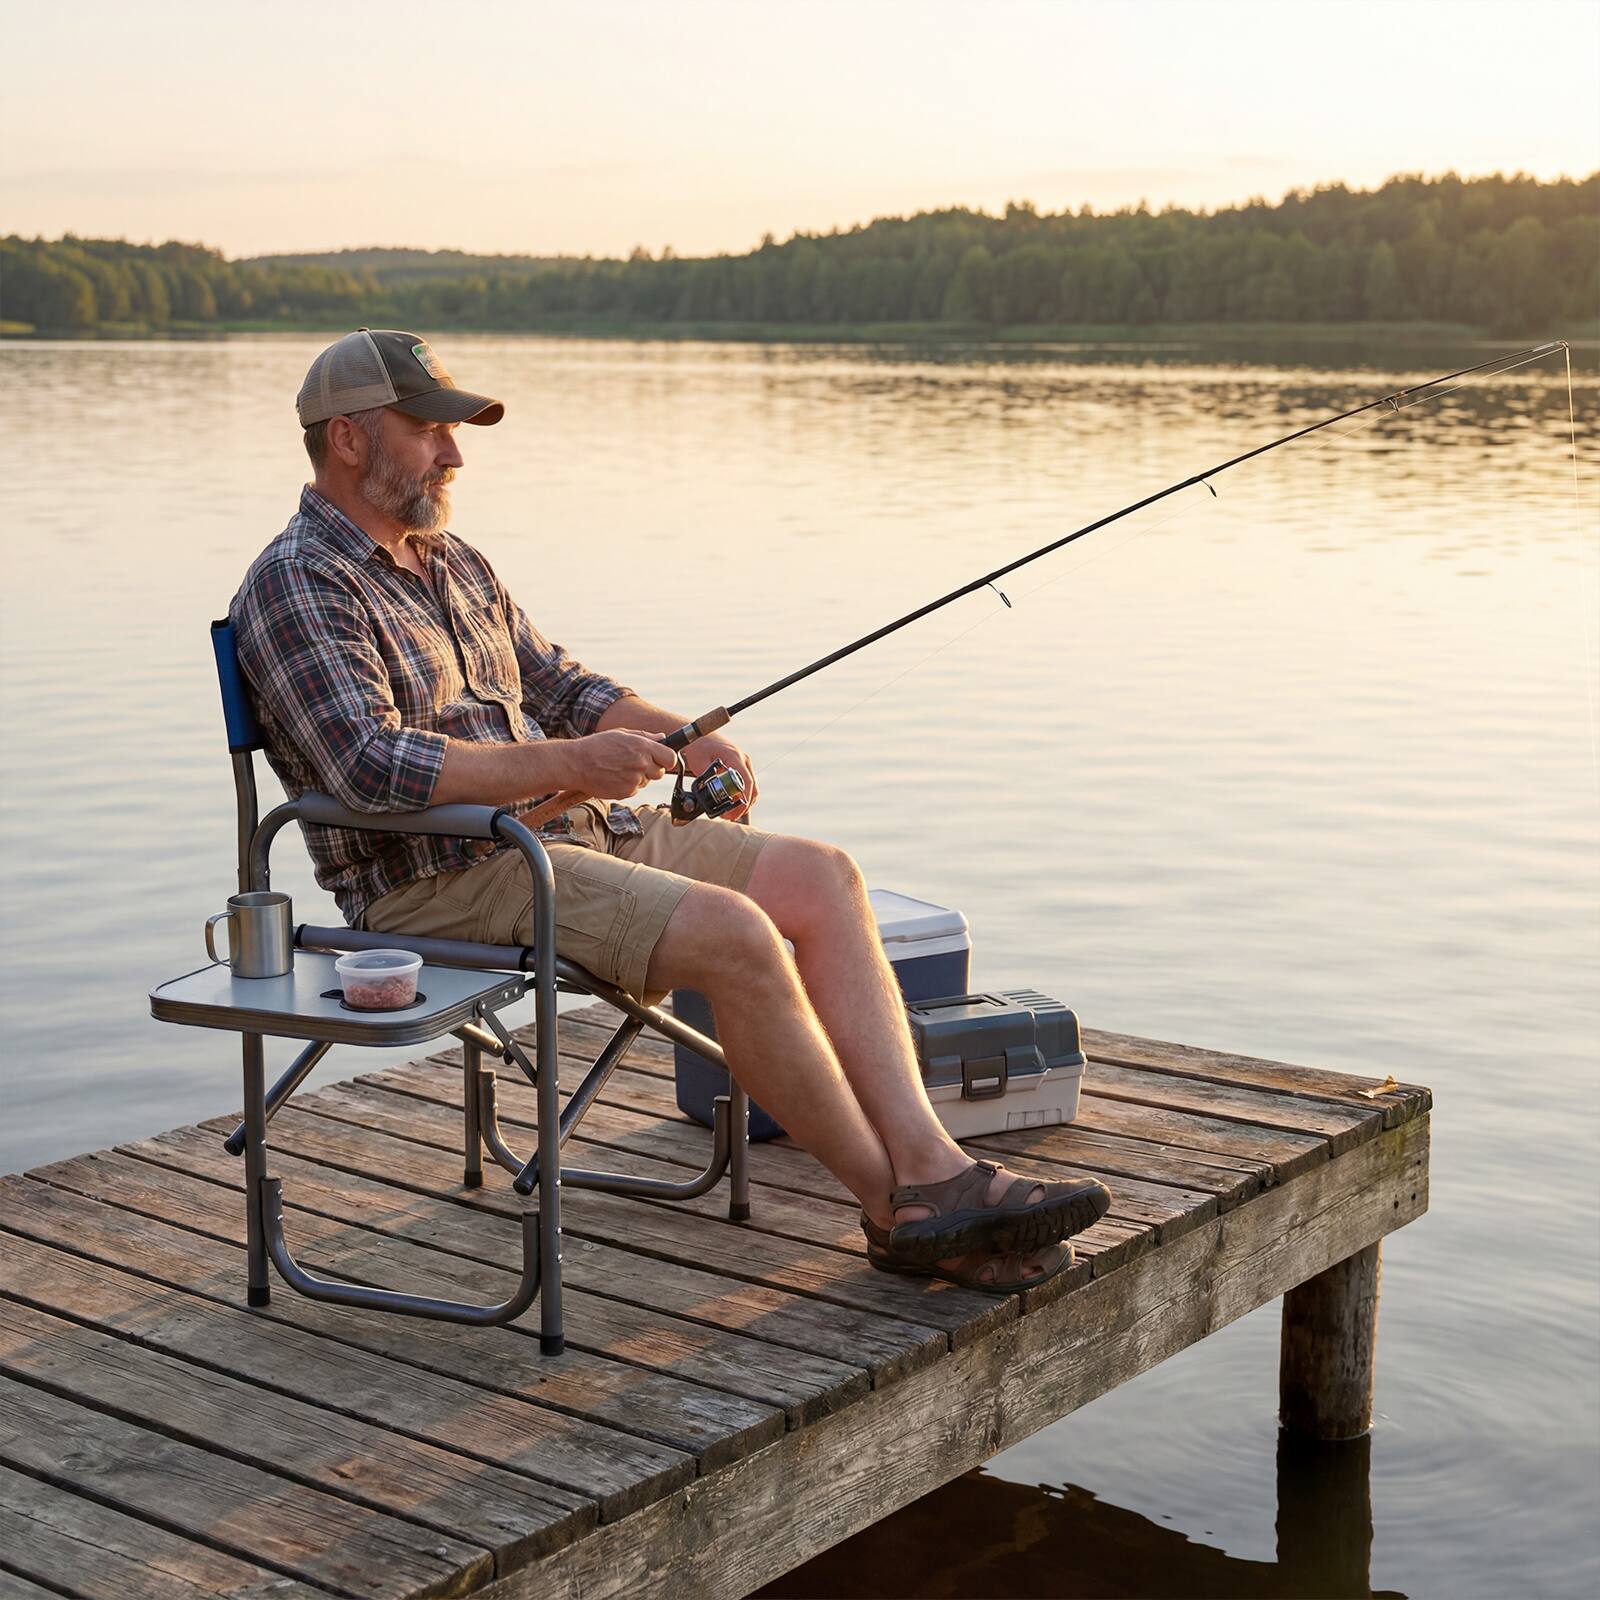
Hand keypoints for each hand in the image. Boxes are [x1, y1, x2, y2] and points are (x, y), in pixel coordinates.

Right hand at [562, 729, 676, 800]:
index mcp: (643, 747)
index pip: (671, 758)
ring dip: (639, 777)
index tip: (662, 759)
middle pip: (661, 772)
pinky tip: (615, 776)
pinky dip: (628, 785)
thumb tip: (662, 737)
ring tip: (620, 768)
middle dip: (652, 768)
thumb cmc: (597, 746)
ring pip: (647, 781)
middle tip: (636, 763)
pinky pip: (635, 789)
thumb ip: (645, 736)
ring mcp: (634, 780)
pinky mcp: (626, 792)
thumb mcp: (621, 733)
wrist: (576, 764)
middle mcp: (641, 764)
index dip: (667, 759)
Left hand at [688, 732, 758, 820]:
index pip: (746, 782)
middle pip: (752, 788)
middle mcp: (743, 759)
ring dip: (743, 801)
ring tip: (728, 813)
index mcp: (734, 757)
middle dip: (743, 805)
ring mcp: (744, 762)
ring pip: (752, 787)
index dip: (743, 800)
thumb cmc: (698, 747)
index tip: (733, 813)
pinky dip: (742, 795)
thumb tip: (709, 797)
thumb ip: (706, 778)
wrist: (699, 736)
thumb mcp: (699, 763)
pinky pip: (747, 783)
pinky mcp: (741, 766)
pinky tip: (731, 803)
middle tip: (729, 816)